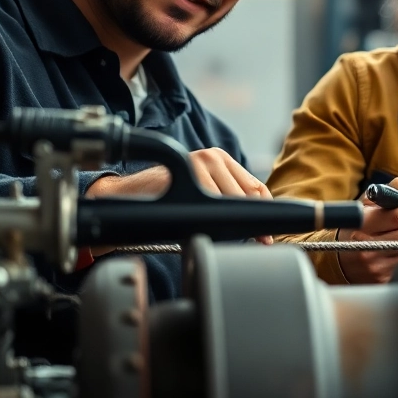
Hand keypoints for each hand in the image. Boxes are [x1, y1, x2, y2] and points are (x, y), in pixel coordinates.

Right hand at [85, 148, 273, 246]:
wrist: (128, 194)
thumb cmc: (166, 199)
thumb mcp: (202, 194)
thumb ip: (227, 200)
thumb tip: (259, 227)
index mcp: (222, 159)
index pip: (257, 187)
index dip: (264, 211)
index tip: (268, 235)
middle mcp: (215, 156)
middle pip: (248, 194)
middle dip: (252, 220)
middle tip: (256, 241)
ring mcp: (202, 161)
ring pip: (233, 199)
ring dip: (234, 221)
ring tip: (228, 235)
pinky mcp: (191, 171)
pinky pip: (214, 200)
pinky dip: (217, 217)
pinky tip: (210, 225)